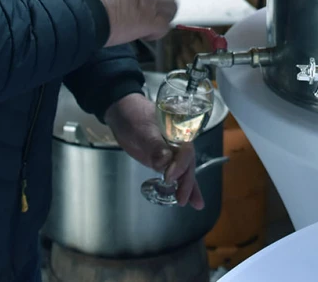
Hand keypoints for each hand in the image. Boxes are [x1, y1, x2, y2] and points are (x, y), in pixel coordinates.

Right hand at [76, 0, 176, 45]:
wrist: (86, 11)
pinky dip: (158, 32)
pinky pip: (165, 27)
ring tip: (153, 25)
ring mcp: (150, 3)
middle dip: (165, 0)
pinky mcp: (150, 21)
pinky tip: (146, 35)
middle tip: (155, 11)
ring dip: (164, 16)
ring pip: (172, 8)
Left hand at [104, 93, 204, 209]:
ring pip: (184, 171)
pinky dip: (180, 186)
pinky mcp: (163, 160)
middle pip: (187, 164)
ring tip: (196, 204)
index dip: (180, 165)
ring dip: (189, 188)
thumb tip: (164, 163)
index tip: (169, 177)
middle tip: (181, 198)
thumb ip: (154, 145)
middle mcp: (178, 143)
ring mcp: (171, 152)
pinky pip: (174, 173)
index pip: (185, 150)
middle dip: (186, 182)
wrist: (121, 112)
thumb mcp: (143, 128)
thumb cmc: (134, 115)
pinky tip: (188, 200)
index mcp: (178, 132)